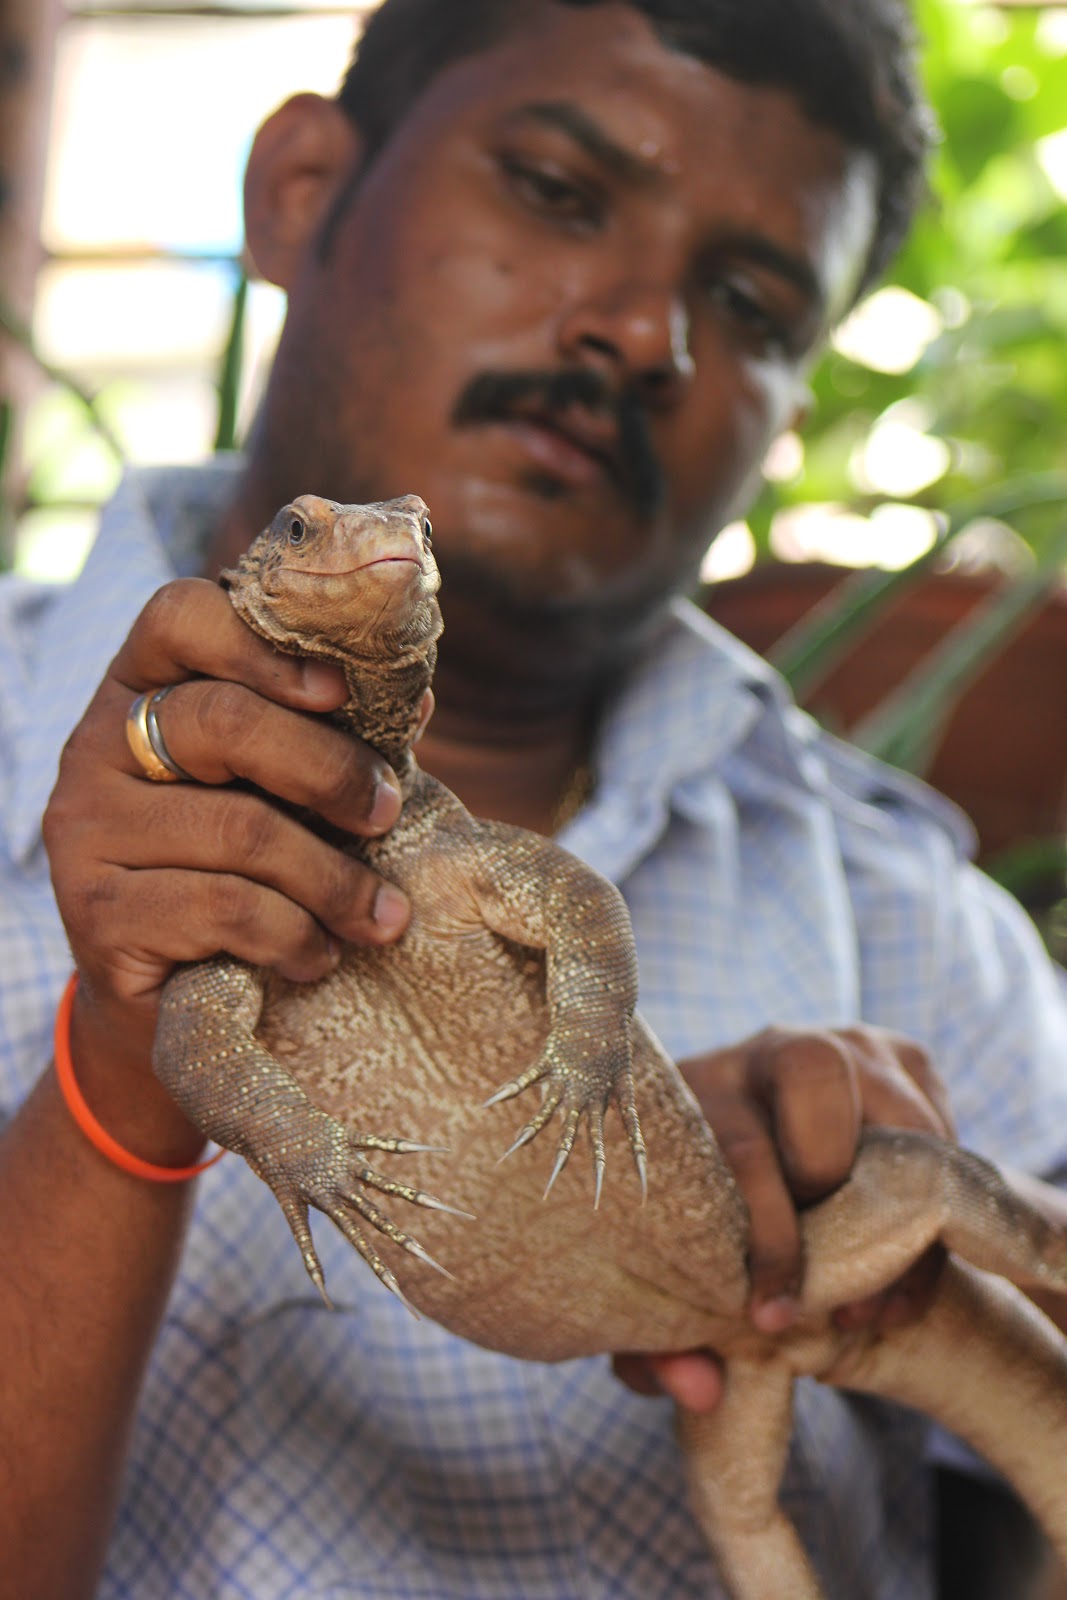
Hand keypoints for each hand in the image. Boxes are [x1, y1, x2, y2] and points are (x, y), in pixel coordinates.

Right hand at [44, 577, 415, 1091]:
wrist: (165, 1000)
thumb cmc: (241, 869)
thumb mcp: (282, 789)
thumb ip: (332, 738)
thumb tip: (418, 701)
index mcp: (143, 686)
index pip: (181, 616)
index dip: (264, 646)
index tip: (341, 692)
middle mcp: (98, 744)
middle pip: (223, 722)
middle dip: (330, 771)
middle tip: (386, 813)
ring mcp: (86, 827)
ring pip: (238, 829)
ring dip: (333, 880)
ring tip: (380, 919)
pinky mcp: (95, 911)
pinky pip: (221, 908)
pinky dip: (293, 936)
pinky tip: (318, 957)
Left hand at [613, 1024, 953, 1411]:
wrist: (735, 1140)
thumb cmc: (691, 1220)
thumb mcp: (660, 1276)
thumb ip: (655, 1340)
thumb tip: (700, 1386)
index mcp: (694, 1088)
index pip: (742, 1145)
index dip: (770, 1241)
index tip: (771, 1318)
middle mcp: (768, 1048)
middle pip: (815, 1070)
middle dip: (832, 1181)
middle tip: (830, 1279)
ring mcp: (846, 1044)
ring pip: (899, 1109)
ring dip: (904, 1220)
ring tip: (875, 1303)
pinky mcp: (904, 1060)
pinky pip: (942, 1133)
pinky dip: (935, 1215)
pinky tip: (904, 1275)